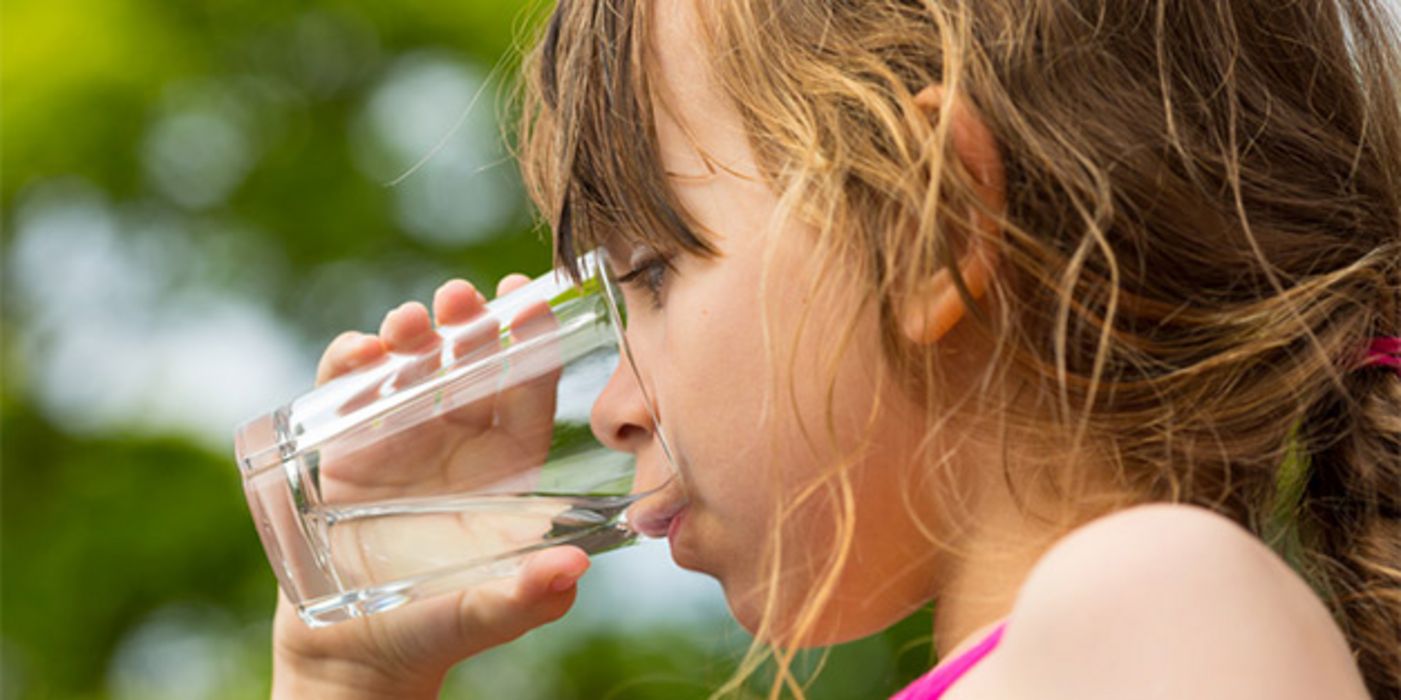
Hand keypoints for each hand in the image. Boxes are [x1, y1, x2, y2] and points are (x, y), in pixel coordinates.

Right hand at [270, 276, 588, 698]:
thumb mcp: (485, 614)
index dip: (530, 343)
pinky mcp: (343, 447)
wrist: (355, 656)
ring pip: (411, 366)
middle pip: (469, 364)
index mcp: (505, 468)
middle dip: (468, 324)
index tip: (526, 299)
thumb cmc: (436, 630)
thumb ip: (527, 595)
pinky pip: (347, 391)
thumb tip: (573, 570)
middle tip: (462, 296)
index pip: (527, 392)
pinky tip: (357, 354)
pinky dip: (348, 364)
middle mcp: (456, 442)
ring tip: (409, 322)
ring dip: (410, 335)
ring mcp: (399, 439)